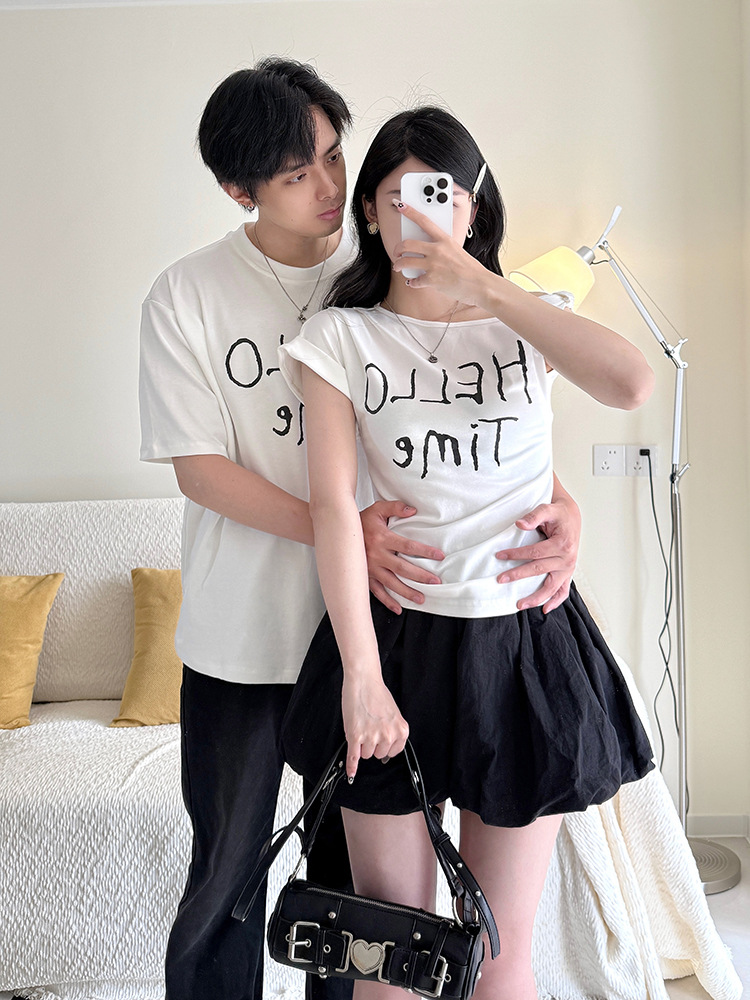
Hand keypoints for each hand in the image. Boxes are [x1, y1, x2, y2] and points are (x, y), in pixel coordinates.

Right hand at [342, 672, 408, 779]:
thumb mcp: (393, 714)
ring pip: (366, 755)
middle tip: (369, 727)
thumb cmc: (376, 694)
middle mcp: (388, 735)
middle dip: (373, 744)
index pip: (393, 752)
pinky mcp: (356, 736)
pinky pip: (354, 757)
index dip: (384, 745)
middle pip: (378, 755)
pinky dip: (351, 766)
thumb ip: (392, 732)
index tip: (380, 739)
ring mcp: (372, 736)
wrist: (363, 681)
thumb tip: (385, 751)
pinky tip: (351, 772)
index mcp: (401, 730)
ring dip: (361, 744)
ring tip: (362, 726)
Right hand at [361, 500, 443, 613]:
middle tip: (436, 582)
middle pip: (402, 568)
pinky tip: (398, 608)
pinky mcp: (364, 576)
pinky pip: (376, 591)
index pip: (408, 546)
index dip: (425, 551)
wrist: (338, 532)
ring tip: (421, 598)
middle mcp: (376, 555)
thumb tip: (413, 510)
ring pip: (391, 583)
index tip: (440, 556)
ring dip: (407, 592)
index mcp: (382, 538)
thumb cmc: (361, 520)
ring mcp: (369, 568)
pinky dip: (387, 601)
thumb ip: (395, 507)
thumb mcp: (378, 509)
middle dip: (420, 576)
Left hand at [391, 200, 490, 306]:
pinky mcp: (432, 280)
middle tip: (397, 252)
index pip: (424, 221)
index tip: (400, 205)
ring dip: (398, 265)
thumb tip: (431, 251)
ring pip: (405, 262)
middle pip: (408, 244)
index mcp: (445, 240)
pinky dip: (412, 283)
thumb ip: (443, 248)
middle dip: (398, 248)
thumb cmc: (471, 269)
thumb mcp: (457, 251)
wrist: (479, 284)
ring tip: (398, 266)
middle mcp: (437, 250)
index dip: (410, 212)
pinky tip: (413, 283)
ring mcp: (433, 265)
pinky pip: (414, 281)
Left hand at [495, 494, 580, 613]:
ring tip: (520, 605)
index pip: (535, 552)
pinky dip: (556, 601)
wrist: (572, 517)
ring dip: (536, 598)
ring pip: (552, 587)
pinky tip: (545, 609)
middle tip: (500, 579)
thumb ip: (534, 516)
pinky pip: (563, 591)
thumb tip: (519, 524)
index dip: (516, 554)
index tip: (499, 556)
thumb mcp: (547, 509)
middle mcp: (567, 559)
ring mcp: (568, 568)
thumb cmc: (558, 514)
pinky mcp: (568, 573)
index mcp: (562, 544)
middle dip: (518, 575)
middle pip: (539, 570)